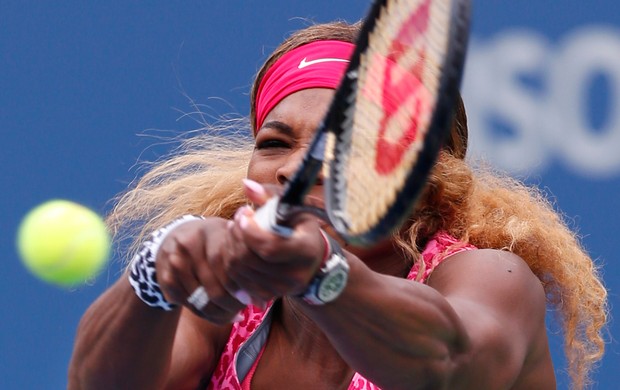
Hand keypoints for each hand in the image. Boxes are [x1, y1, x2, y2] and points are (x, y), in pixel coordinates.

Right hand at [154, 217, 246, 323]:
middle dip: (231, 305)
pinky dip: (205, 314)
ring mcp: (175, 262)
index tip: (250, 300)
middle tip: (242, 310)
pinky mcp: (166, 279)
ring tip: (232, 313)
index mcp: (211, 232)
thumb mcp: (229, 242)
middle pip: (214, 288)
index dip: (240, 287)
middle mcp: (190, 245)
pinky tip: (217, 312)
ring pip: (202, 302)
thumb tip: (262, 303)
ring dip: (219, 313)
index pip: (227, 267)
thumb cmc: (213, 242)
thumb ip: (245, 265)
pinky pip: (189, 306)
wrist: (175, 237)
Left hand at [222, 179, 326, 301]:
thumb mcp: (291, 206)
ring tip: (235, 232)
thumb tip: (246, 185)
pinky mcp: (269, 295)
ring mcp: (283, 288)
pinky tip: (236, 249)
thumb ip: (269, 194)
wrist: (311, 259)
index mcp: (306, 249)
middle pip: (251, 260)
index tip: (243, 214)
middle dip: (236, 237)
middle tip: (236, 221)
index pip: (270, 247)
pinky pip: (239, 282)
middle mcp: (297, 274)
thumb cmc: (298, 226)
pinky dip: (232, 264)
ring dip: (231, 249)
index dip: (250, 232)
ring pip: (241, 271)